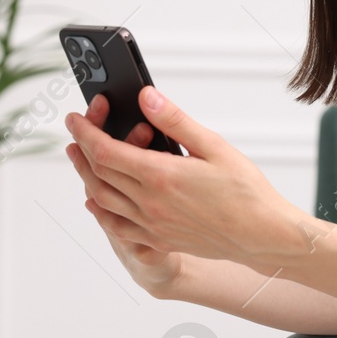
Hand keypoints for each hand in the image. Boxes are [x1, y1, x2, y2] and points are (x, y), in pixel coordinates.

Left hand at [64, 86, 306, 271]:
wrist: (261, 236)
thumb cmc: (246, 191)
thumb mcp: (214, 147)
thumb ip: (176, 121)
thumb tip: (146, 98)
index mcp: (162, 177)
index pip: (106, 151)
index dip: (86, 131)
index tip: (75, 117)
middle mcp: (150, 204)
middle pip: (99, 174)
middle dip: (81, 149)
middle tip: (75, 132)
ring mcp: (152, 225)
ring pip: (103, 199)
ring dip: (86, 176)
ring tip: (80, 158)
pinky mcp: (158, 239)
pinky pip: (117, 226)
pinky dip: (101, 210)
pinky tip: (97, 199)